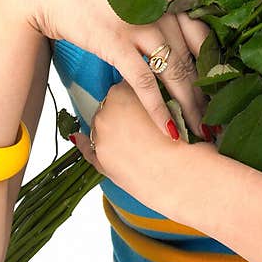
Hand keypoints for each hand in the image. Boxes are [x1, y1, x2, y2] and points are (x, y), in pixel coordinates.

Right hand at [25, 0, 211, 137]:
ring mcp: (139, 24)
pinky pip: (144, 82)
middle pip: (194, 59)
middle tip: (218, 123)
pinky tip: (168, 128)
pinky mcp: (115, 43)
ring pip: (174, 72)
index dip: (218, 69)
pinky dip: (158, 108)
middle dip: (208, 95)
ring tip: (198, 132)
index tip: (227, 95)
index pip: (206, 36)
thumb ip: (160, 10)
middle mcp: (160, 7)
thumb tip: (182, 42)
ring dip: (188, 106)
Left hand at [71, 79, 210, 201]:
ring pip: (102, 126)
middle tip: (143, 122)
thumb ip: (155, 94)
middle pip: (110, 105)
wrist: (182, 175)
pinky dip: (82, 142)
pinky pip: (86, 148)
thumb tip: (152, 88)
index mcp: (122, 93)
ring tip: (134, 139)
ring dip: (112, 128)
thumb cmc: (182, 139)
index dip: (138, 94)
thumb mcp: (171, 105)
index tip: (147, 104)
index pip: (126, 86)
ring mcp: (100, 137)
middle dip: (123, 111)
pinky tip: (78, 137)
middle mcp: (106, 112)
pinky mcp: (100, 160)